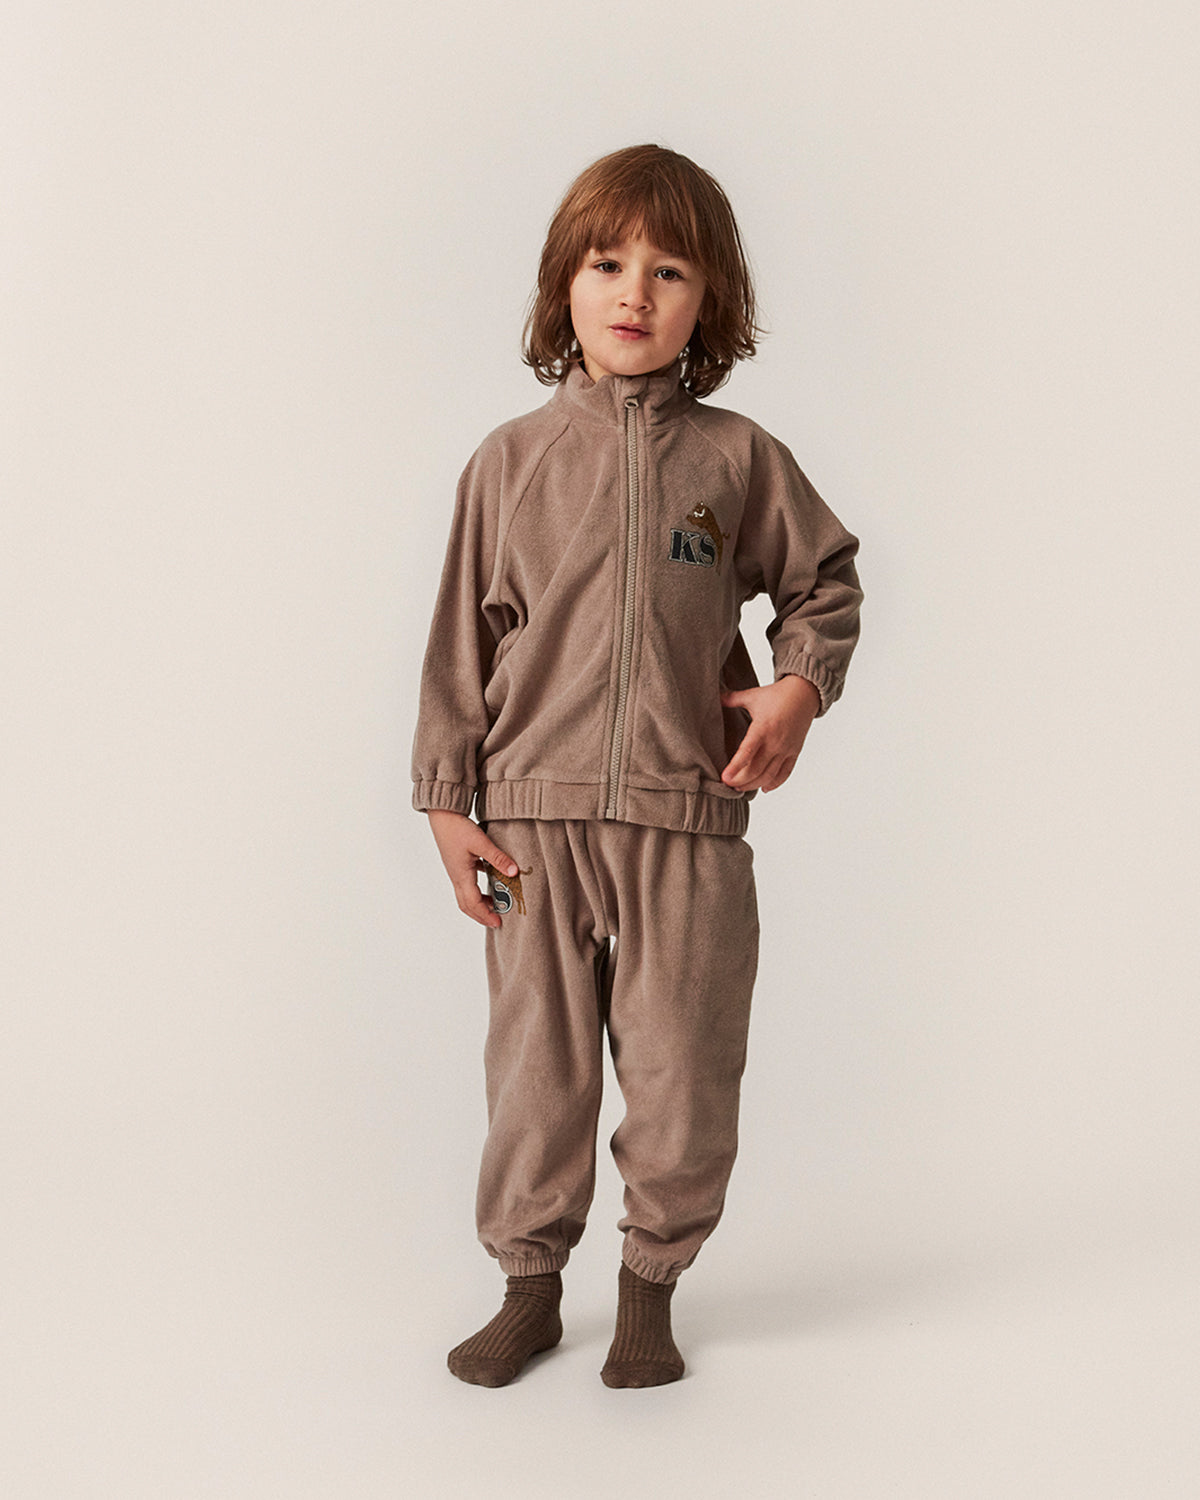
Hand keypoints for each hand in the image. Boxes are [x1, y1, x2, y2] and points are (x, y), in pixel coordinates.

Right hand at [426, 810, 519, 928]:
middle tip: (496, 921)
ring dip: (478, 903)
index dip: (485, 915)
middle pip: (466, 905)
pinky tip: (489, 882)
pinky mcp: (457, 863)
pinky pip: (466, 883)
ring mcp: (455, 870)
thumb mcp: (481, 843)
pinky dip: (477, 889)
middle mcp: (456, 876)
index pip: (473, 903)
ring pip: (465, 895)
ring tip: (494, 905)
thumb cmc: (458, 828)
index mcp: (461, 876)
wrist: (442, 815)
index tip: (498, 922)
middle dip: (481, 915)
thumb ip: (498, 858)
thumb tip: (514, 873)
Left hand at [719, 674, 820, 792]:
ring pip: (769, 775)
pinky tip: (764, 788)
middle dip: (740, 781)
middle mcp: (775, 742)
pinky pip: (785, 773)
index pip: (747, 753)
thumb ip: (732, 698)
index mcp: (762, 728)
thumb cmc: (777, 694)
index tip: (724, 778)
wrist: (805, 693)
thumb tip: (714, 695)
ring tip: (740, 788)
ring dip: (754, 785)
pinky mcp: (794, 752)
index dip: (735, 768)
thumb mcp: (752, 696)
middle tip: (727, 784)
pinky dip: (775, 783)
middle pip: (756, 770)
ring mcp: (786, 749)